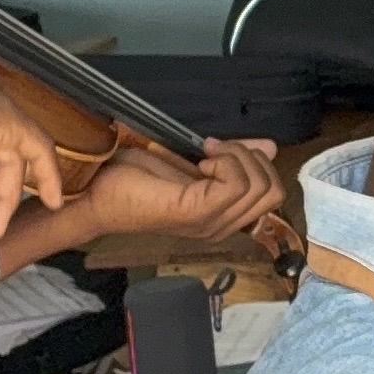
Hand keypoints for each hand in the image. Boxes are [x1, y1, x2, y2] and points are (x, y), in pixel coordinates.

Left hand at [71, 138, 283, 246]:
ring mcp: (211, 223)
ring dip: (236, 156)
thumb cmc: (136, 177)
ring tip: (205, 155)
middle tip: (214, 152)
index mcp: (224, 217)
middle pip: (273, 191)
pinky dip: (225, 161)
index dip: (257, 162)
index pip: (274, 194)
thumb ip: (234, 158)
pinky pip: (236, 184)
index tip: (220, 150)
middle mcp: (222, 226)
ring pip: (259, 185)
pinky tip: (200, 162)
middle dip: (250, 157)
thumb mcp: (196, 161)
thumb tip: (269, 147)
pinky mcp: (196, 212)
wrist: (99, 191)